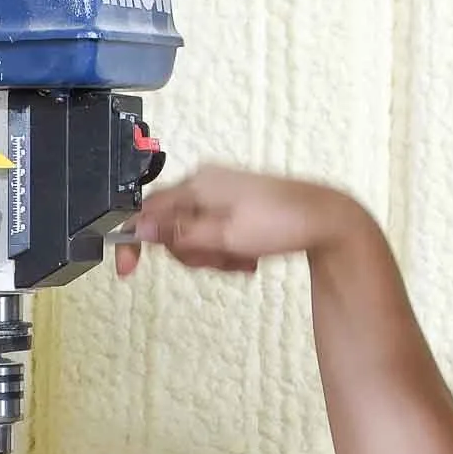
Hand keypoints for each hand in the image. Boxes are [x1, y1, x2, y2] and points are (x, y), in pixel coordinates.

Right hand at [115, 164, 371, 277]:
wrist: (325, 219)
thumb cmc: (279, 224)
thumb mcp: (224, 236)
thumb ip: (178, 234)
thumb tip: (139, 230)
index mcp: (197, 185)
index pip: (147, 212)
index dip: (133, 241)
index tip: (127, 270)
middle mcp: (204, 182)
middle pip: (170, 228)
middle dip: (191, 253)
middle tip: (220, 262)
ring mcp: (220, 192)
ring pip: (192, 235)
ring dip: (212, 255)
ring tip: (240, 259)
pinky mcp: (233, 203)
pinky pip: (212, 233)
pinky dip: (226, 250)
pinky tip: (248, 255)